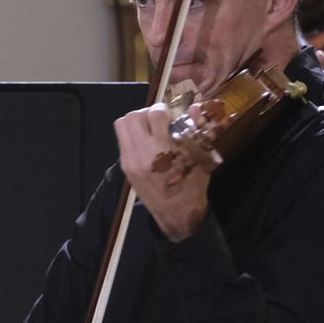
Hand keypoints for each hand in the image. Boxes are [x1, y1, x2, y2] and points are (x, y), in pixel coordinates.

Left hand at [115, 103, 216, 241]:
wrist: (175, 214)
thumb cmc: (192, 187)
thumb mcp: (201, 159)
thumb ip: (197, 131)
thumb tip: (195, 107)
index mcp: (163, 152)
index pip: (155, 115)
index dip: (163, 109)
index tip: (169, 113)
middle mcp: (141, 154)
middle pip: (132, 116)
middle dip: (146, 113)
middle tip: (158, 120)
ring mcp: (129, 160)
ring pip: (122, 126)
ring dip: (136, 122)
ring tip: (150, 129)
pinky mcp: (124, 166)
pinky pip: (122, 140)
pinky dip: (132, 135)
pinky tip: (146, 143)